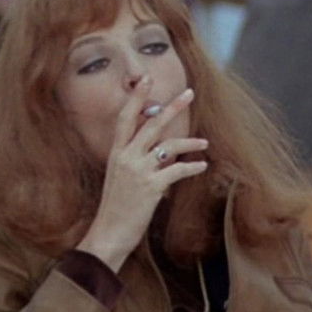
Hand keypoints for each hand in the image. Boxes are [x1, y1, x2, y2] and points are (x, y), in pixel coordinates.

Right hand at [76, 76, 208, 271]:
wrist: (108, 233)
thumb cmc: (116, 208)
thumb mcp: (120, 178)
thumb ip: (135, 160)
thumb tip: (158, 150)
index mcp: (116, 153)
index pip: (125, 118)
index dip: (136, 97)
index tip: (145, 79)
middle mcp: (125, 157)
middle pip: (151, 123)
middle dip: (172, 106)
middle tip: (189, 93)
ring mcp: (138, 171)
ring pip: (168, 145)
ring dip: (189, 141)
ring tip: (204, 141)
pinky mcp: (151, 187)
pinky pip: (177, 170)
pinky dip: (192, 167)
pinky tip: (202, 165)